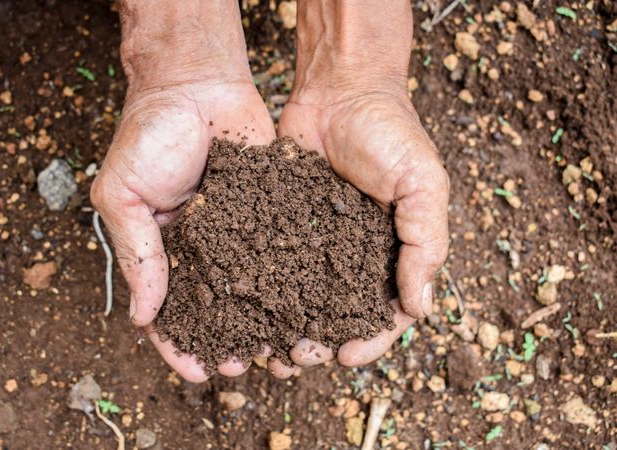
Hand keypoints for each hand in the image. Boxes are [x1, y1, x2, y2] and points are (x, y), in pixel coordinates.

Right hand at [91, 0, 275, 381]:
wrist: (195, 84)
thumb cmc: (148, 136)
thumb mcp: (123, 195)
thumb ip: (135, 252)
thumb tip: (141, 317)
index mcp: (163, 249)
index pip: (168, 309)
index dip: (180, 343)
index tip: (197, 371)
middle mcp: (204, 248)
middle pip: (215, 306)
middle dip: (226, 339)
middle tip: (241, 366)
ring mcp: (239, 231)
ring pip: (254, 286)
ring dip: (263, 320)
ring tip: (277, 350)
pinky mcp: (272, 210)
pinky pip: (282, 248)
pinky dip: (292, 277)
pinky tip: (305, 303)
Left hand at [270, 0, 449, 372]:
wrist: (341, 89)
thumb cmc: (391, 134)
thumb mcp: (423, 185)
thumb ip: (426, 243)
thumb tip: (420, 308)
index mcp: (394, 253)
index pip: (385, 312)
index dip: (369, 340)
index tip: (347, 356)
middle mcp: (353, 256)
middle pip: (337, 314)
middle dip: (319, 341)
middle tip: (296, 359)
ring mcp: (315, 242)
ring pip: (299, 298)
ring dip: (284, 327)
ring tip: (265, 350)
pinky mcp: (281, 224)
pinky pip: (270, 263)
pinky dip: (259, 289)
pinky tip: (242, 310)